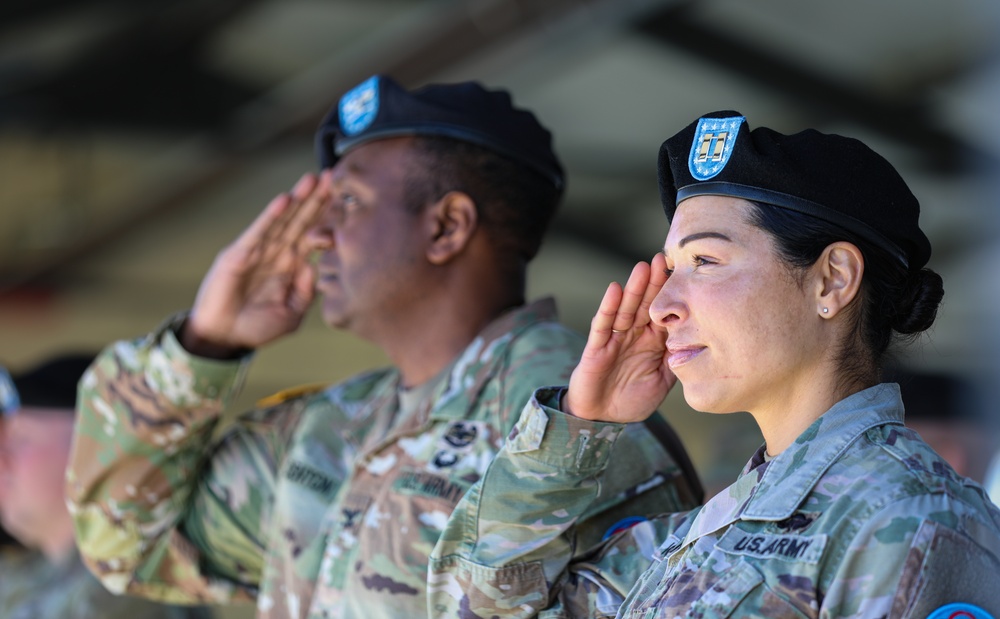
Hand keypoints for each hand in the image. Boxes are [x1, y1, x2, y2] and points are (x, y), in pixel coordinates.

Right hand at [181, 171, 332, 356]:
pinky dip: (270, 216)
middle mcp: (278, 252)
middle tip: (333, 175)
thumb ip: (306, 291)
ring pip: (282, 220)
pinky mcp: (239, 254)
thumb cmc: (258, 326)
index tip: (348, 198)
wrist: (225, 338)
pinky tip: (284, 201)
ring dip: (296, 199)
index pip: (315, 234)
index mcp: (293, 265)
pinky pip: (258, 232)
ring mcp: (258, 251)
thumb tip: (315, 266)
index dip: (329, 217)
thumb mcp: (293, 312)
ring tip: (311, 179)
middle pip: (301, 220)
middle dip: (317, 198)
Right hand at [564, 253, 677, 422]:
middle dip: (654, 283)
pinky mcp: (597, 347)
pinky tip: (614, 290)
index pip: (664, 314)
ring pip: (626, 309)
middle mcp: (634, 336)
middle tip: (663, 259)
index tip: (684, 274)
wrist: (601, 419)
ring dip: (634, 288)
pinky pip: (603, 325)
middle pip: (646, 304)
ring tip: (643, 267)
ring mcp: (615, 339)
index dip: (672, 295)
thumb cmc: (631, 400)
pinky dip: (608, 307)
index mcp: (652, 343)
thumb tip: (698, 344)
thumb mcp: (662, 383)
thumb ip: (675, 362)